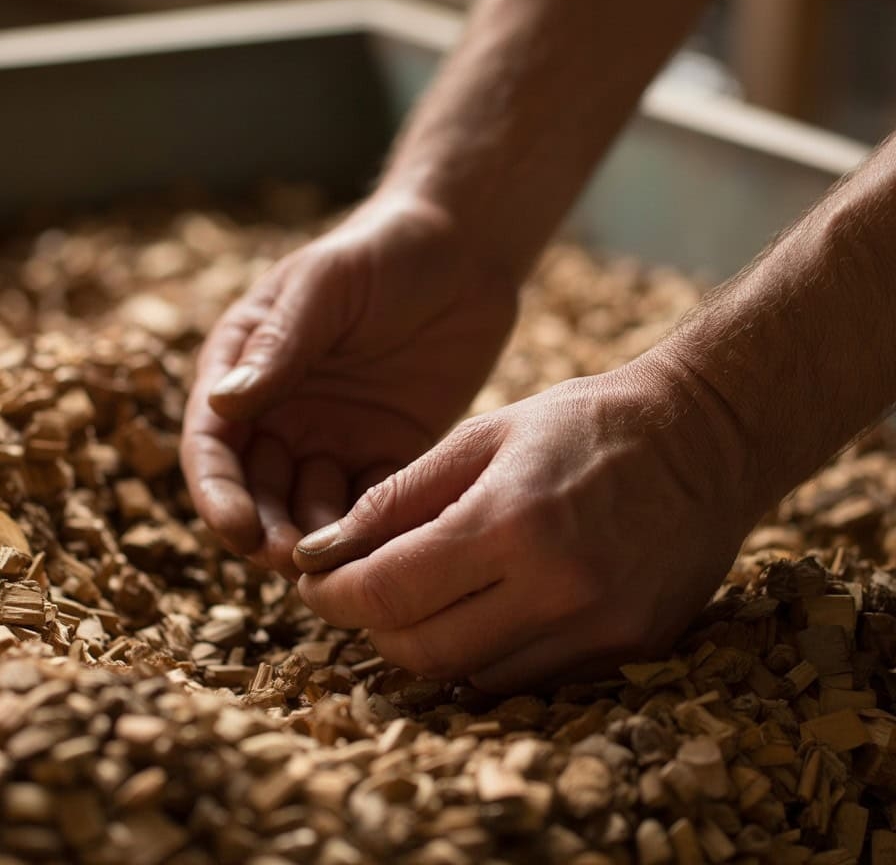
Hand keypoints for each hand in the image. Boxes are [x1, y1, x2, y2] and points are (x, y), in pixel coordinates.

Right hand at [181, 191, 518, 575]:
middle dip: (265, 530)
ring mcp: (334, 435)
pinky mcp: (387, 450)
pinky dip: (367, 529)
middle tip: (290, 562)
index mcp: (247, 368)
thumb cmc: (383, 252)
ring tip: (334, 565)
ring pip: (308, 505)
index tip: (238, 529)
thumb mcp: (325, 287)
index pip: (214, 442)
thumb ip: (279, 345)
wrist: (463, 254)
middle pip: (257, 488)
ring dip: (313, 540)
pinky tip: (380, 548)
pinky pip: (368, 501)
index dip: (219, 492)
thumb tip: (224, 406)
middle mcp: (283, 411)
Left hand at [294, 356, 757, 691]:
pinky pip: (528, 680)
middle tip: (361, 590)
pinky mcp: (631, 649)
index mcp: (513, 521)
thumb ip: (399, 496)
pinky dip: (486, 654)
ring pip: (470, 676)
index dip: (333, 594)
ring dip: (426, 644)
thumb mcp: (485, 436)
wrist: (705, 439)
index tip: (314, 582)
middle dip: (371, 627)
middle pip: (421, 650)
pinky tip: (484, 610)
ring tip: (422, 596)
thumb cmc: (588, 424)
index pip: (388, 591)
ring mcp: (600, 630)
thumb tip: (325, 548)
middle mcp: (558, 589)